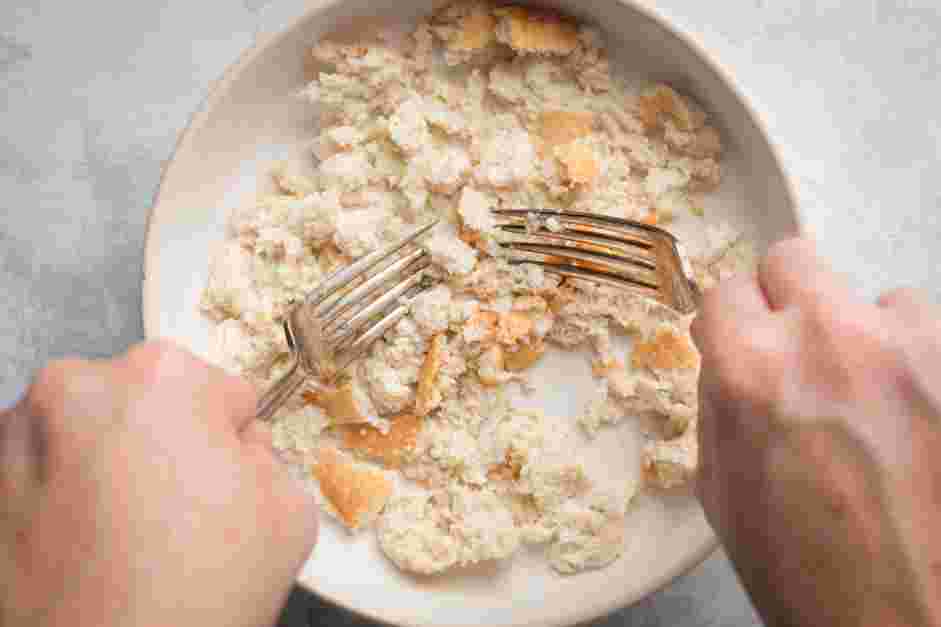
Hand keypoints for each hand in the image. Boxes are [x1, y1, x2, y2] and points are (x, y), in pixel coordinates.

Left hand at [0, 341, 317, 626]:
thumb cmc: (196, 595)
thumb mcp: (288, 512)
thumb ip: (268, 456)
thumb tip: (242, 451)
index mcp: (162, 377)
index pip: (224, 393)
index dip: (233, 441)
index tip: (225, 481)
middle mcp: (79, 386)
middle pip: (153, 402)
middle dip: (171, 443)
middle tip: (183, 511)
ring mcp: (20, 435)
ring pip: (96, 432)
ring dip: (116, 463)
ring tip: (134, 534)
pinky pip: (49, 469)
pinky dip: (70, 492)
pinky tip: (93, 544)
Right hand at [692, 238, 940, 626]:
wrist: (904, 620)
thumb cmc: (805, 571)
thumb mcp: (721, 486)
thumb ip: (718, 401)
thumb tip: (724, 355)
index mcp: (750, 370)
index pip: (723, 290)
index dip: (728, 323)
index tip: (737, 338)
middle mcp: (829, 339)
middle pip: (792, 258)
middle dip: (782, 300)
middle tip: (792, 349)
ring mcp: (908, 347)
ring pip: (870, 296)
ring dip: (858, 334)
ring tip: (864, 397)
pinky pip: (925, 330)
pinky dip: (910, 358)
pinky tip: (906, 412)